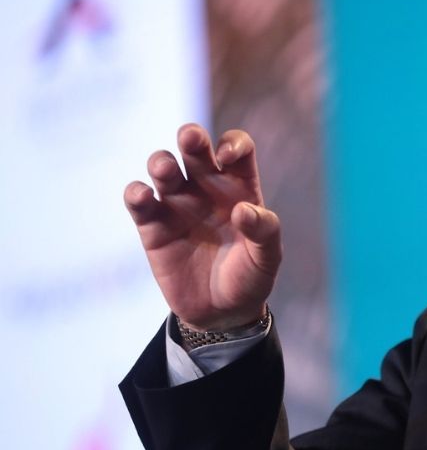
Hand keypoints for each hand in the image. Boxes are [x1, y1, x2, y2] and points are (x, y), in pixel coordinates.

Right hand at [123, 123, 280, 330]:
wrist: (222, 312)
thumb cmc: (250, 277)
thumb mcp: (268, 258)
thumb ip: (264, 232)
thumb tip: (243, 210)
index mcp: (240, 188)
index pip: (236, 149)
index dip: (232, 144)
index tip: (227, 158)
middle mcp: (207, 189)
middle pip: (195, 150)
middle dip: (191, 137)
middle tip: (190, 138)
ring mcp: (178, 205)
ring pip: (164, 170)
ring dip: (161, 162)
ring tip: (165, 171)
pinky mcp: (153, 227)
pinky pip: (139, 202)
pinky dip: (136, 194)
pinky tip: (142, 196)